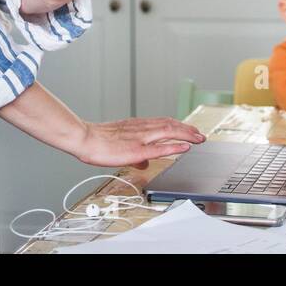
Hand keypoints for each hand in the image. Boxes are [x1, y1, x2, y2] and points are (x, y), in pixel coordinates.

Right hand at [74, 118, 206, 168]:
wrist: (84, 138)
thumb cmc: (98, 141)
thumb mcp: (119, 144)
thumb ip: (135, 153)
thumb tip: (145, 163)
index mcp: (138, 126)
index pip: (164, 122)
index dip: (180, 125)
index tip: (191, 130)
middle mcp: (142, 128)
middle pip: (171, 125)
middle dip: (188, 130)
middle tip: (201, 135)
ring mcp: (140, 138)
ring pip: (169, 132)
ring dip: (187, 135)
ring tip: (199, 138)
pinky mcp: (137, 149)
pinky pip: (159, 147)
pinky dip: (174, 146)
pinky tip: (185, 147)